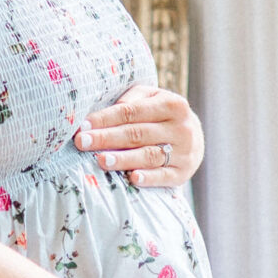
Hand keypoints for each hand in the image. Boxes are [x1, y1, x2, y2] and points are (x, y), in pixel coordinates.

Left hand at [76, 87, 202, 190]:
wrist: (195, 137)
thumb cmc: (161, 115)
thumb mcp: (152, 98)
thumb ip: (131, 99)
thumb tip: (104, 112)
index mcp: (172, 104)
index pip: (132, 111)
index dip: (106, 118)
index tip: (83, 125)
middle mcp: (181, 128)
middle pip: (137, 133)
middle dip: (107, 138)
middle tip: (83, 143)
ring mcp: (184, 152)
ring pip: (149, 155)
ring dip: (124, 159)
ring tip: (101, 160)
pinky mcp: (183, 172)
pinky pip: (164, 176)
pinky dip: (148, 178)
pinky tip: (132, 178)